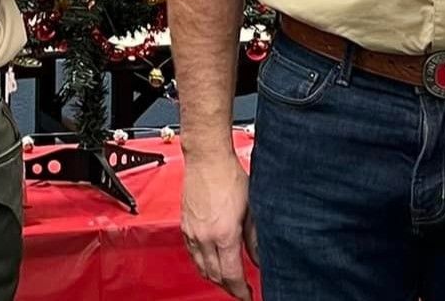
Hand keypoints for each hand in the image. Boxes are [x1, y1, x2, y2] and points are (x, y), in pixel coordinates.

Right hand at [181, 151, 257, 299]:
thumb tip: (259, 257)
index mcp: (224, 234)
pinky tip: (210, 262)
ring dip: (214, 278)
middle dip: (228, 288)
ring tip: (226, 280)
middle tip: (240, 290)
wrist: (207, 158)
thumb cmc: (229, 175)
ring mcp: (192, 232)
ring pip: (201, 267)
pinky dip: (202, 264)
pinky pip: (192, 254)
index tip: (248, 295)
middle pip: (214, 276)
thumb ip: (255, 237)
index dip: (240, 291)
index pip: (231, 275)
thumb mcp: (251, 208)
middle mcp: (205, 236)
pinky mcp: (185, 226)